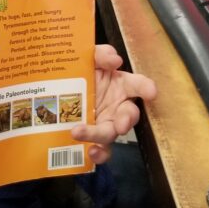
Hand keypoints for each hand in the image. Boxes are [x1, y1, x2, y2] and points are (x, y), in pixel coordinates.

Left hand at [70, 45, 156, 164]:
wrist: (58, 92)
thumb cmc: (80, 73)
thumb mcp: (88, 58)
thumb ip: (101, 54)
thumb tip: (115, 59)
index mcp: (120, 84)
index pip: (139, 84)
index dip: (146, 88)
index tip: (151, 92)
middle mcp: (118, 105)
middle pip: (129, 115)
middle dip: (127, 120)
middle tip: (121, 125)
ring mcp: (107, 123)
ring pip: (112, 133)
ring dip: (99, 135)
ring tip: (80, 132)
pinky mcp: (95, 138)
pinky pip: (102, 149)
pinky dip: (99, 153)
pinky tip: (90, 152)